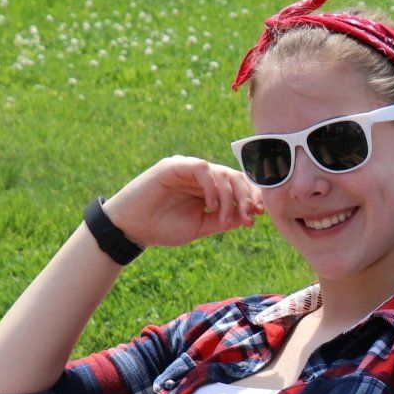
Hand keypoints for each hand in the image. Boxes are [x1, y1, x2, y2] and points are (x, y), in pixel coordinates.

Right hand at [100, 157, 264, 249]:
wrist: (134, 228)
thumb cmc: (164, 228)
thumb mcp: (201, 227)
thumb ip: (223, 220)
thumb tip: (249, 216)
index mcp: (208, 189)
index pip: (237, 185)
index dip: (252, 197)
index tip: (259, 215)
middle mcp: (201, 176)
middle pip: (234, 177)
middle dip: (246, 197)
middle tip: (250, 216)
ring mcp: (187, 169)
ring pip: (221, 172)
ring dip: (229, 197)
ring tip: (223, 219)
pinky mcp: (174, 165)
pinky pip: (202, 168)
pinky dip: (212, 187)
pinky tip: (210, 206)